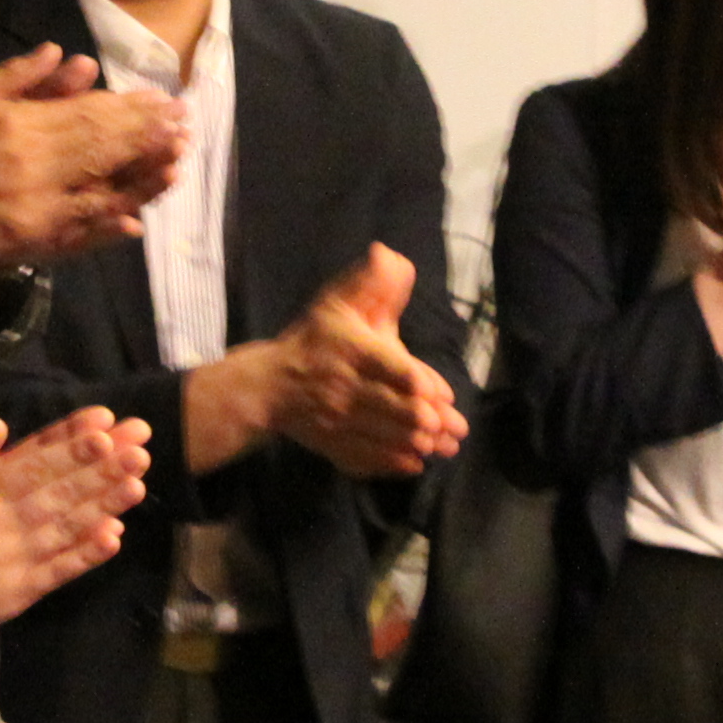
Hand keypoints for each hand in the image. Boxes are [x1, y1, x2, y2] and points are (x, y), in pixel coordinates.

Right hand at [0, 48, 186, 265]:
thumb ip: (21, 75)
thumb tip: (73, 56)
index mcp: (19, 128)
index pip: (90, 116)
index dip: (133, 111)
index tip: (165, 104)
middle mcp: (35, 168)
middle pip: (104, 150)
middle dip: (148, 138)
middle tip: (184, 127)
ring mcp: (38, 209)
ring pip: (102, 192)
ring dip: (142, 179)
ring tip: (176, 162)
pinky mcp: (35, 242)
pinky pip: (81, 233)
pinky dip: (111, 225)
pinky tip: (138, 216)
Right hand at [0, 400, 152, 660]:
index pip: (30, 467)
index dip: (68, 449)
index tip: (103, 430)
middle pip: (58, 494)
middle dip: (101, 469)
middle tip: (140, 446)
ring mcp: (12, 564)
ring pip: (65, 529)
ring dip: (104, 505)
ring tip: (139, 482)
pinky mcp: (18, 595)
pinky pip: (58, 572)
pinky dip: (86, 554)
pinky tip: (114, 536)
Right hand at [209, 245, 467, 478]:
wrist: (270, 385)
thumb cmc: (313, 340)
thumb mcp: (338, 303)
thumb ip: (371, 282)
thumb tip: (392, 257)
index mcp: (350, 351)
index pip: (382, 366)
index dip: (411, 380)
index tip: (436, 394)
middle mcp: (343, 388)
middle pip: (387, 407)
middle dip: (423, 421)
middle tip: (453, 429)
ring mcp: (337, 421)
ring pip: (380, 436)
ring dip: (415, 444)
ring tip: (444, 448)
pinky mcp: (332, 444)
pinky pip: (362, 458)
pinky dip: (388, 464)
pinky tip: (413, 465)